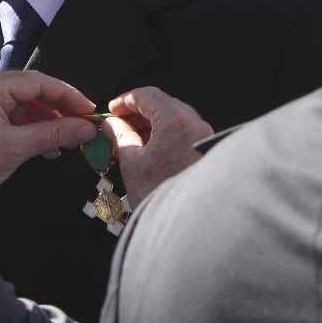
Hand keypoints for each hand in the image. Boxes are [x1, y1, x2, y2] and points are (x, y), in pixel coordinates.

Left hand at [0, 72, 97, 215]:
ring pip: (24, 106)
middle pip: (32, 91)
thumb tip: (84, 127)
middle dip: (59, 109)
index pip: (38, 82)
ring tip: (68, 141)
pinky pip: (12, 118)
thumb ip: (54, 134)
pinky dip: (31, 130)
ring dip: (47, 122)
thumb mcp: (16, 149)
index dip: (68, 95)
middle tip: (82, 124)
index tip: (88, 109)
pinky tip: (47, 148)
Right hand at [105, 86, 212, 202]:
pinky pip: (185, 133)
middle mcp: (196, 125)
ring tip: (130, 140)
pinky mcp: (208, 152)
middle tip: (118, 124)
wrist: (190, 226)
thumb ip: (120, 136)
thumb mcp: (132, 163)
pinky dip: (165, 135)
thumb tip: (112, 125)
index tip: (113, 109)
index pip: (148, 95)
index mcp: (176, 122)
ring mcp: (206, 138)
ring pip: (175, 119)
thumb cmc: (163, 197)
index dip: (125, 100)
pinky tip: (150, 150)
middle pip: (163, 104)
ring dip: (151, 124)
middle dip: (138, 113)